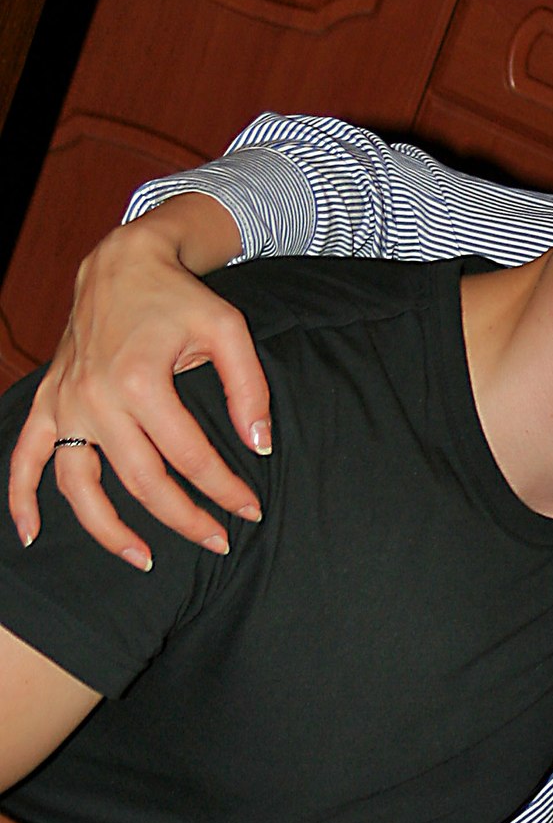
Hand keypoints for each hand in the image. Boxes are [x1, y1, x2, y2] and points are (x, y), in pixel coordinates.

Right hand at [8, 198, 271, 566]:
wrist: (122, 263)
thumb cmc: (179, 298)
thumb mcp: (228, 330)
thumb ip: (249, 389)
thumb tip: (260, 447)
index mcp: (140, 380)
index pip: (191, 457)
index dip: (224, 490)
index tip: (250, 509)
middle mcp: (95, 397)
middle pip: (142, 481)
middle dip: (185, 519)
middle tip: (218, 541)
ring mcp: (66, 403)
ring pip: (80, 485)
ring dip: (108, 530)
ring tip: (144, 559)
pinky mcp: (49, 402)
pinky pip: (26, 457)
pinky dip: (22, 496)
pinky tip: (31, 533)